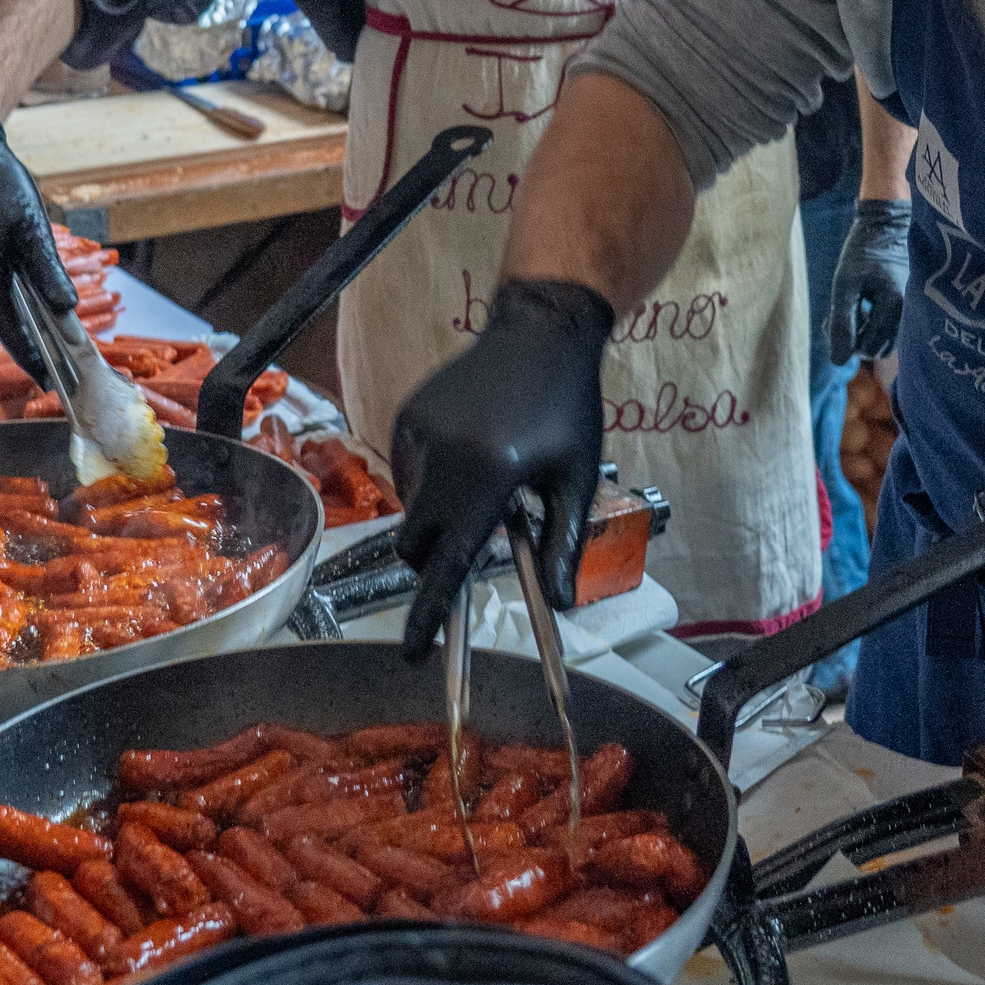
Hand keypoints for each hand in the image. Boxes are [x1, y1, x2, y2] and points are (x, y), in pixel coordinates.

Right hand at [0, 110, 76, 382]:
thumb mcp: (31, 220)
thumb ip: (46, 268)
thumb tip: (67, 309)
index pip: (7, 328)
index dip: (31, 358)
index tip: (51, 382)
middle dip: (24, 333)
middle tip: (55, 352)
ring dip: (5, 305)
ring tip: (36, 315)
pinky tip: (4, 275)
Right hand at [391, 278, 610, 656]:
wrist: (540, 330)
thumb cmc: (568, 407)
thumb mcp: (577, 478)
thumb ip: (563, 544)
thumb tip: (560, 606)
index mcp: (492, 478)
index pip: (452, 563)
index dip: (431, 614)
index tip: (414, 654)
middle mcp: (447, 457)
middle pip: (417, 544)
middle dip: (434, 559)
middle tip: (472, 542)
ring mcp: (419, 433)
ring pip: (413, 506)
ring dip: (440, 511)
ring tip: (489, 473)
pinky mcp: (407, 414)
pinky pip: (408, 469)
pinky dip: (432, 477)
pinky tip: (470, 446)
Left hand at [827, 197, 911, 364]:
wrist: (887, 223)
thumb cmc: (863, 250)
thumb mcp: (844, 285)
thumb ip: (841, 322)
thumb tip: (838, 361)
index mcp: (895, 305)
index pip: (867, 347)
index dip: (845, 339)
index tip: (831, 317)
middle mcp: (909, 312)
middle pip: (876, 348)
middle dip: (854, 338)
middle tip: (837, 314)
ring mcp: (911, 309)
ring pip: (883, 341)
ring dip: (863, 332)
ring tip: (851, 307)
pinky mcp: (908, 306)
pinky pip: (889, 328)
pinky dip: (872, 323)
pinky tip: (862, 304)